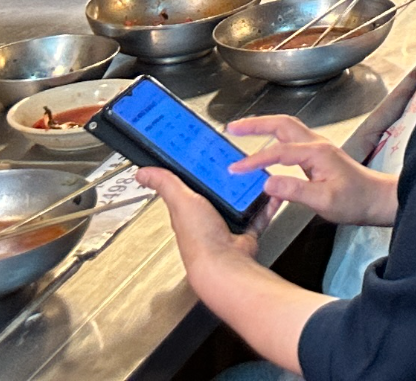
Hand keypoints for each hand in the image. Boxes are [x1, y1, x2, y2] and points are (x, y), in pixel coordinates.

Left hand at [141, 167, 261, 284]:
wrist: (224, 264)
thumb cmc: (199, 239)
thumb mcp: (181, 202)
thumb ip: (166, 183)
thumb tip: (143, 173)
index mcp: (189, 207)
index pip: (193, 181)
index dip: (201, 167)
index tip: (209, 151)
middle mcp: (208, 215)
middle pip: (221, 187)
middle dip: (231, 174)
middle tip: (239, 160)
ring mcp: (228, 223)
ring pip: (242, 198)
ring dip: (251, 187)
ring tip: (257, 172)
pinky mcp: (246, 229)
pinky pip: (260, 213)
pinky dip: (267, 203)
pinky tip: (271, 192)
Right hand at [222, 113, 400, 226]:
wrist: (376, 199)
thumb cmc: (355, 200)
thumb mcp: (324, 200)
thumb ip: (295, 190)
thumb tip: (266, 183)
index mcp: (317, 152)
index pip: (278, 152)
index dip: (254, 160)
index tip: (235, 169)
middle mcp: (317, 144)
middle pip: (282, 125)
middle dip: (255, 124)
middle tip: (231, 128)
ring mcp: (318, 148)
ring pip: (287, 128)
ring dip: (264, 126)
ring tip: (241, 131)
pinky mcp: (318, 155)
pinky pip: (291, 140)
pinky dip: (273, 137)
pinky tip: (265, 146)